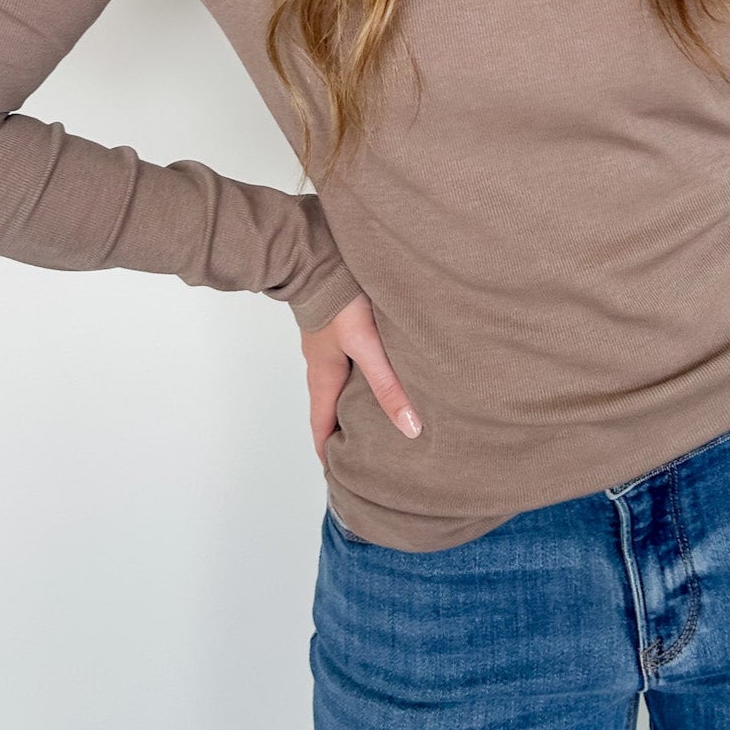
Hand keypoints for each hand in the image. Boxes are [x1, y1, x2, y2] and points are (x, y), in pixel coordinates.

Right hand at [299, 290, 421, 465]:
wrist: (319, 254)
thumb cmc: (339, 301)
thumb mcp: (366, 347)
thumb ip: (387, 385)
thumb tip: (410, 428)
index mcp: (323, 376)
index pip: (321, 427)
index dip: (328, 453)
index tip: (337, 476)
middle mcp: (322, 363)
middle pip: (331, 407)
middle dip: (343, 431)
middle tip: (362, 451)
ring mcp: (328, 343)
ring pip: (341, 382)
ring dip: (354, 401)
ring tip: (377, 414)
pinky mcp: (338, 323)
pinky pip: (349, 358)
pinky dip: (362, 373)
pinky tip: (381, 369)